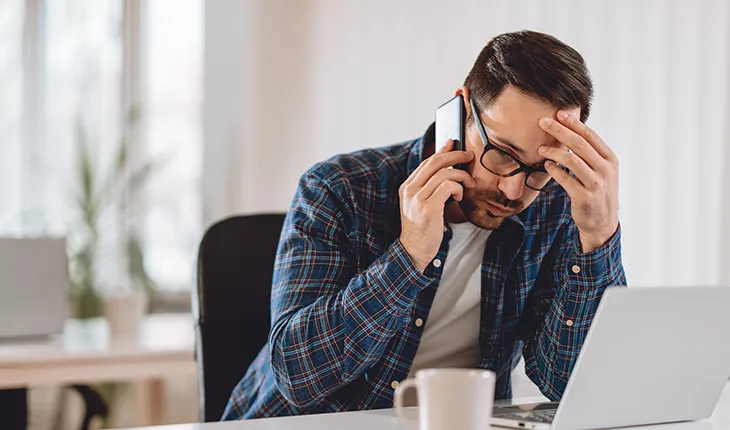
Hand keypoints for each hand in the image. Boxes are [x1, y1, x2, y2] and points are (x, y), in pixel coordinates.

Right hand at [399, 140, 474, 271]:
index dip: (442, 151)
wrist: (413, 250)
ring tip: (467, 185)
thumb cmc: (422, 229)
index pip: (426, 162)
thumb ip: (429, 188)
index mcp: (407, 187)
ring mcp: (418, 198)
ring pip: (444, 173)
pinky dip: (458, 188)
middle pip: (435, 162)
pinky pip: (448, 186)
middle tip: (469, 156)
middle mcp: (410, 190)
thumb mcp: (421, 204)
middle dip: (455, 155)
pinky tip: (460, 195)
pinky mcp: (428, 207)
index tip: (453, 144)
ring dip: (461, 176)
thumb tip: (446, 170)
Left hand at [538, 111, 618, 252]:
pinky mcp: (584, 197)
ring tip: (540, 149)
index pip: (590, 135)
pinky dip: (554, 170)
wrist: (603, 222)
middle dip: (559, 130)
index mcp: (610, 159)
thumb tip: (570, 131)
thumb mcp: (601, 170)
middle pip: (579, 144)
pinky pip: (565, 179)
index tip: (559, 113)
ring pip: (571, 160)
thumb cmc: (598, 191)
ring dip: (553, 151)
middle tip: (543, 122)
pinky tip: (546, 166)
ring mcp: (596, 183)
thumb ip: (590, 154)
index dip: (574, 123)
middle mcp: (605, 169)